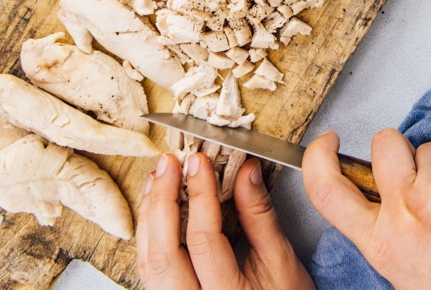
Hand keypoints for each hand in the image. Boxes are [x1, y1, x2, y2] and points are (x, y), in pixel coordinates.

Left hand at [137, 152, 315, 289]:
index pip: (203, 240)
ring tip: (159, 178)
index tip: (199, 161)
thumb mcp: (281, 261)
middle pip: (164, 253)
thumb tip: (246, 169)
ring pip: (149, 262)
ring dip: (151, 214)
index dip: (199, 195)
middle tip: (169, 163)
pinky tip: (157, 209)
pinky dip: (151, 234)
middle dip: (162, 200)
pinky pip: (150, 269)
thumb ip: (260, 215)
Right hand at [302, 128, 430, 289]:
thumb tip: (377, 198)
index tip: (326, 142)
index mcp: (382, 243)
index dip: (318, 157)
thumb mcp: (406, 273)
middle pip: (382, 143)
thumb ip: (386, 234)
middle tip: (412, 170)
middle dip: (394, 146)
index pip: (326, 189)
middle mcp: (406, 213)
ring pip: (429, 148)